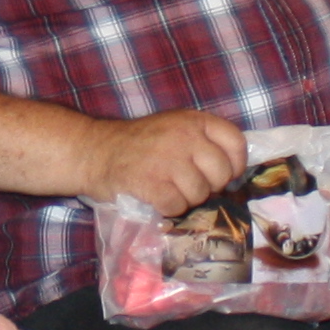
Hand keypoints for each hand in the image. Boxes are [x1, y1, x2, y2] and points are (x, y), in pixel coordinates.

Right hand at [74, 108, 245, 215]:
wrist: (94, 151)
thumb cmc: (137, 144)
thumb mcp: (173, 128)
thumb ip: (202, 142)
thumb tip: (233, 172)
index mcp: (193, 120)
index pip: (235, 142)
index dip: (234, 164)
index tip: (222, 175)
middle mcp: (184, 136)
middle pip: (221, 173)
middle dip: (209, 186)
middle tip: (188, 185)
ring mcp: (167, 160)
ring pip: (200, 194)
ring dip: (186, 199)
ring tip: (167, 190)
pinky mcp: (151, 183)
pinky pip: (177, 206)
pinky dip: (168, 209)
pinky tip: (155, 198)